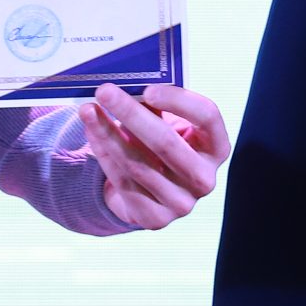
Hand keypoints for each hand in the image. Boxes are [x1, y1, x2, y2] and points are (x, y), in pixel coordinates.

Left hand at [78, 82, 230, 228]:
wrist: (151, 194)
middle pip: (167, 143)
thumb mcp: (169, 125)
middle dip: (131, 114)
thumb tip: (127, 87)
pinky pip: (123, 181)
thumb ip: (157, 107)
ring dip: (108, 133)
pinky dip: (103, 154)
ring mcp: (181, 203)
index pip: (208, 117)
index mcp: (216, 147)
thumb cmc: (163, 147)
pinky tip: (91, 133)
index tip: (148, 89)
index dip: (179, 101)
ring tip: (88, 110)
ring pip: (138, 163)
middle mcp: (204, 178)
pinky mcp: (155, 218)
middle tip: (105, 92)